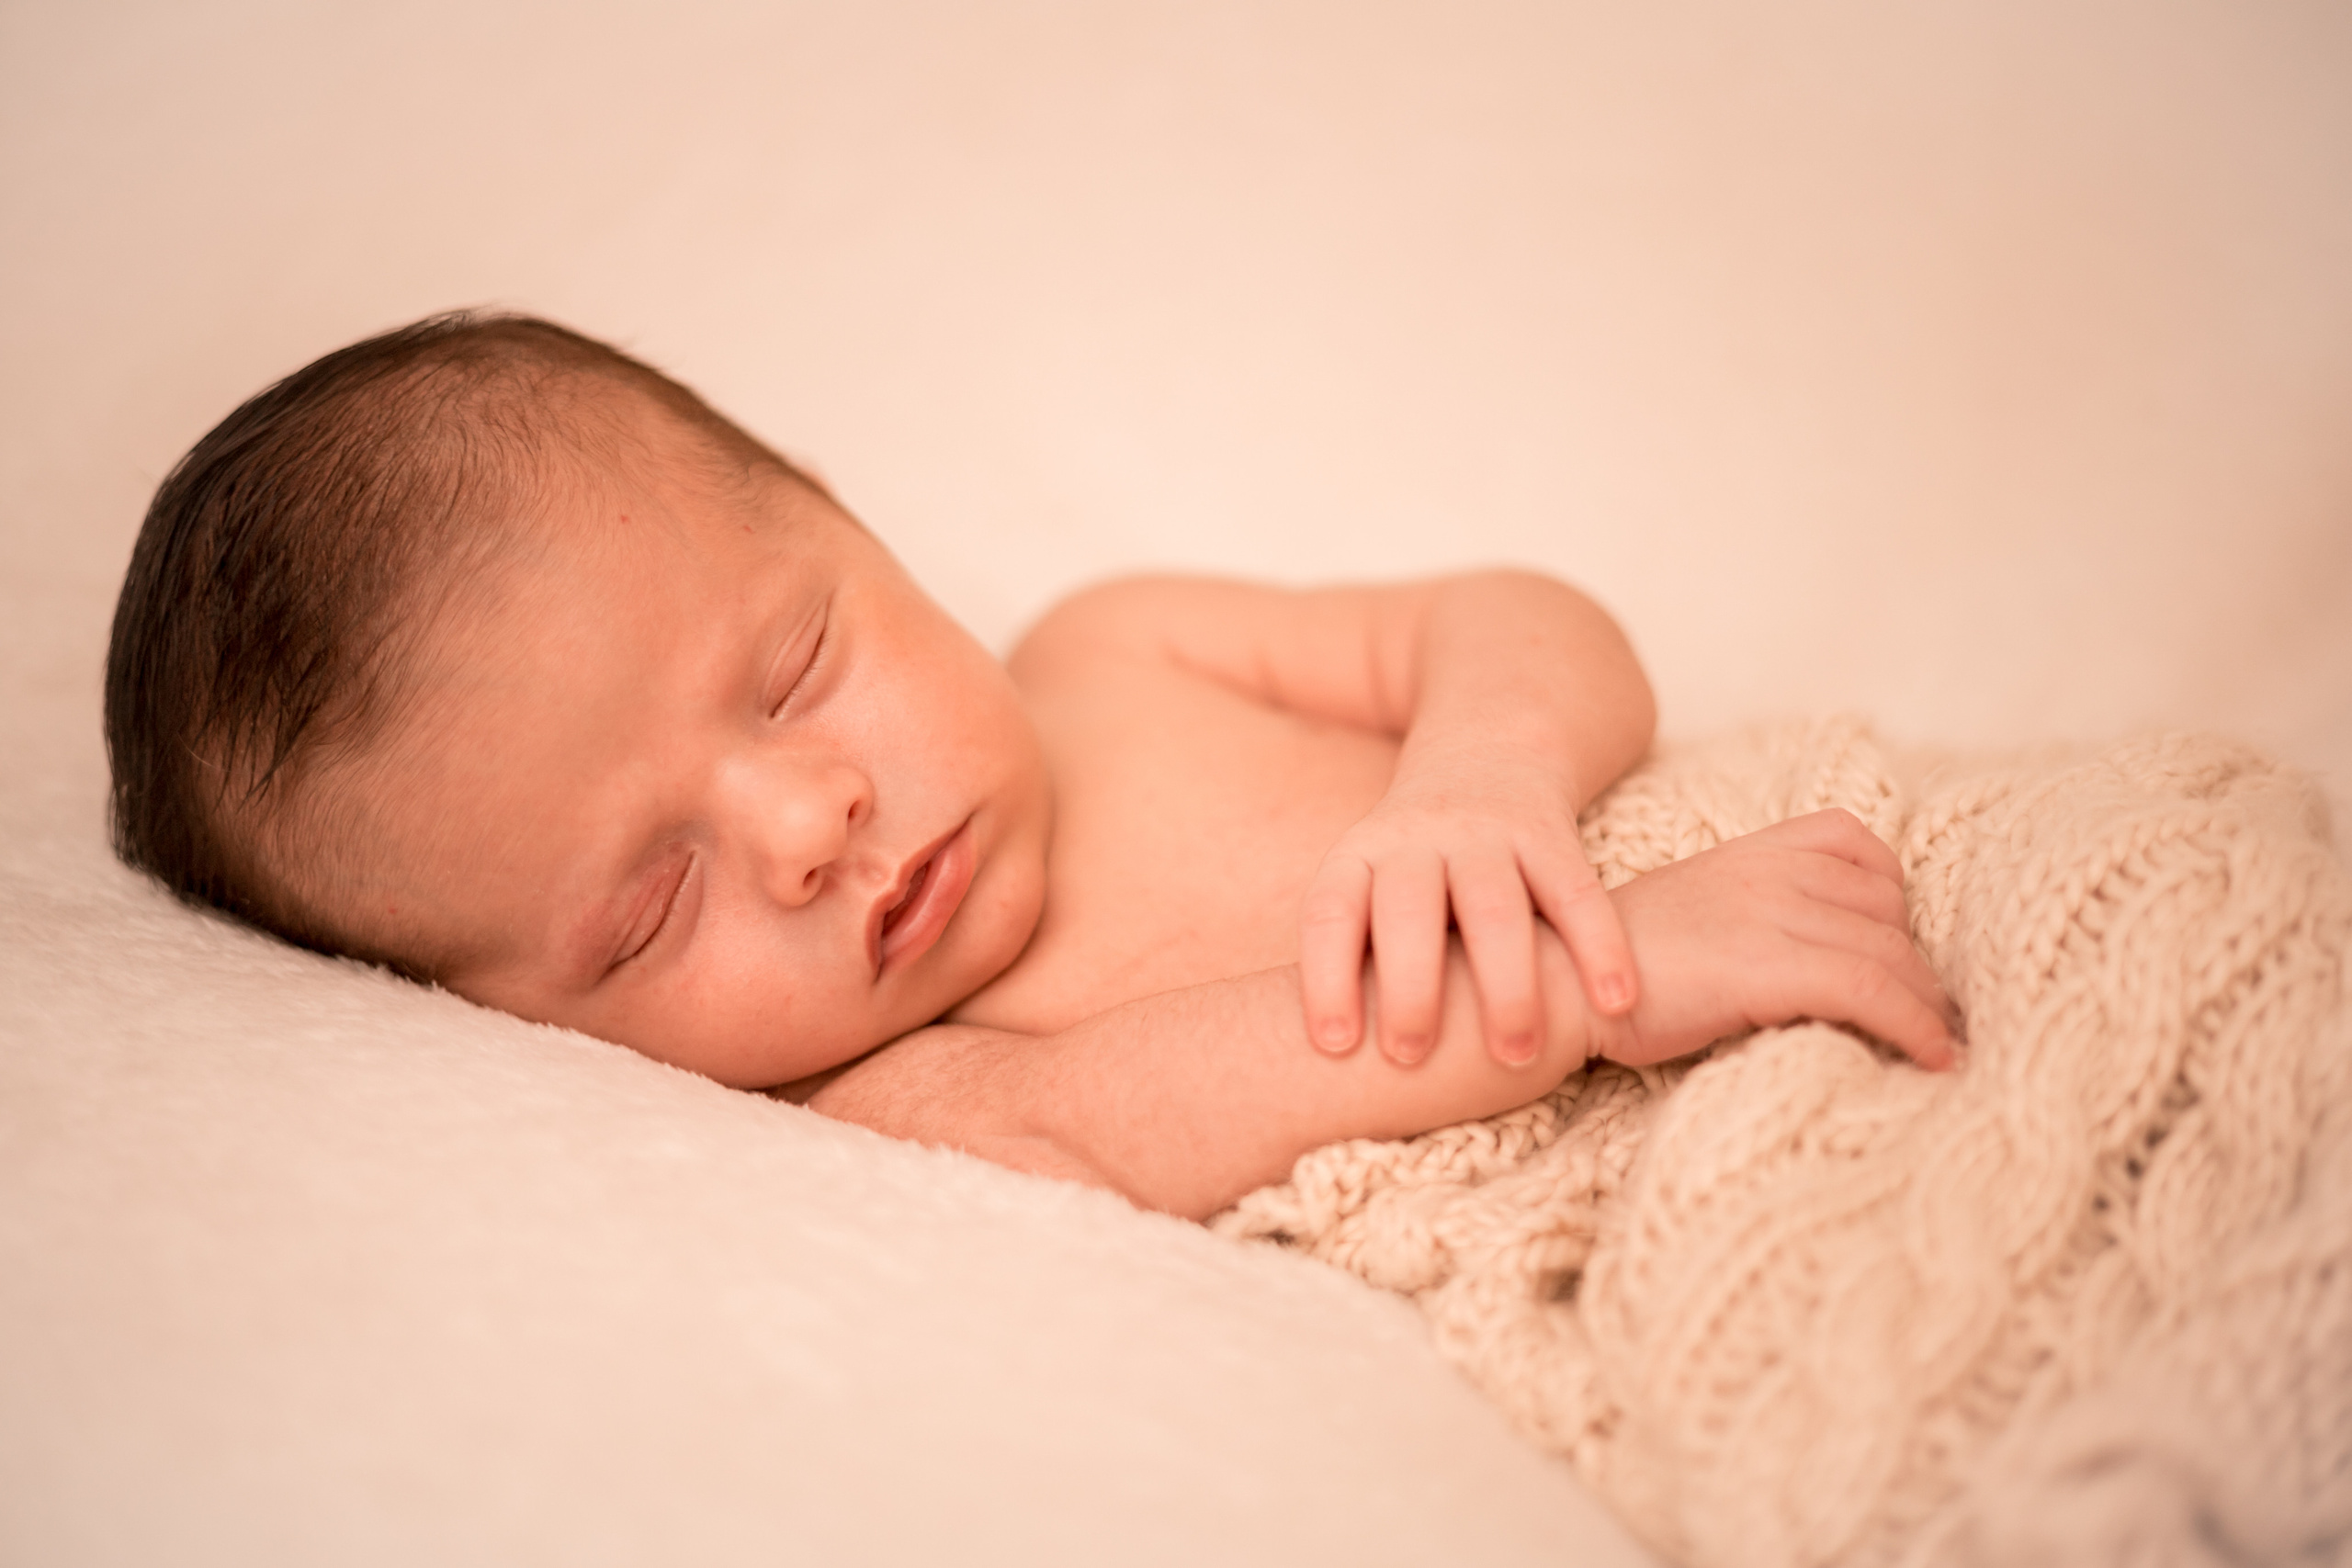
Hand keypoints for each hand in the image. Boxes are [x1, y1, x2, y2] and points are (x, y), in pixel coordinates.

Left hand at [1300, 751, 1637, 1067]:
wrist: (1488, 751)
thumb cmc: (1417, 867)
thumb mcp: (1370, 886)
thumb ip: (1357, 954)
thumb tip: (1331, 1064)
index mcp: (1360, 856)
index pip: (1331, 914)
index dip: (1326, 977)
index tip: (1335, 1045)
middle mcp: (1417, 840)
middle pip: (1409, 912)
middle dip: (1410, 988)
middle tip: (1412, 1059)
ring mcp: (1486, 833)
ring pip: (1494, 908)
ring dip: (1504, 985)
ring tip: (1516, 1056)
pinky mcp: (1550, 833)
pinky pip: (1576, 893)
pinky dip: (1599, 946)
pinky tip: (1617, 1001)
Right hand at [1591, 810, 1960, 1069]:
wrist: (1558, 985)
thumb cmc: (1615, 967)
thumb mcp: (1694, 913)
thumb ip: (1755, 914)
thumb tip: (1820, 966)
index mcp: (1751, 850)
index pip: (1858, 848)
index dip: (1892, 903)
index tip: (1896, 955)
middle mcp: (1769, 871)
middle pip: (1886, 909)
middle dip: (1916, 966)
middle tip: (1932, 1017)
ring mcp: (1769, 913)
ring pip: (1890, 951)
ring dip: (1927, 1005)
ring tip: (1941, 1046)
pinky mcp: (1766, 965)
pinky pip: (1871, 989)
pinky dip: (1916, 1026)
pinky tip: (1935, 1059)